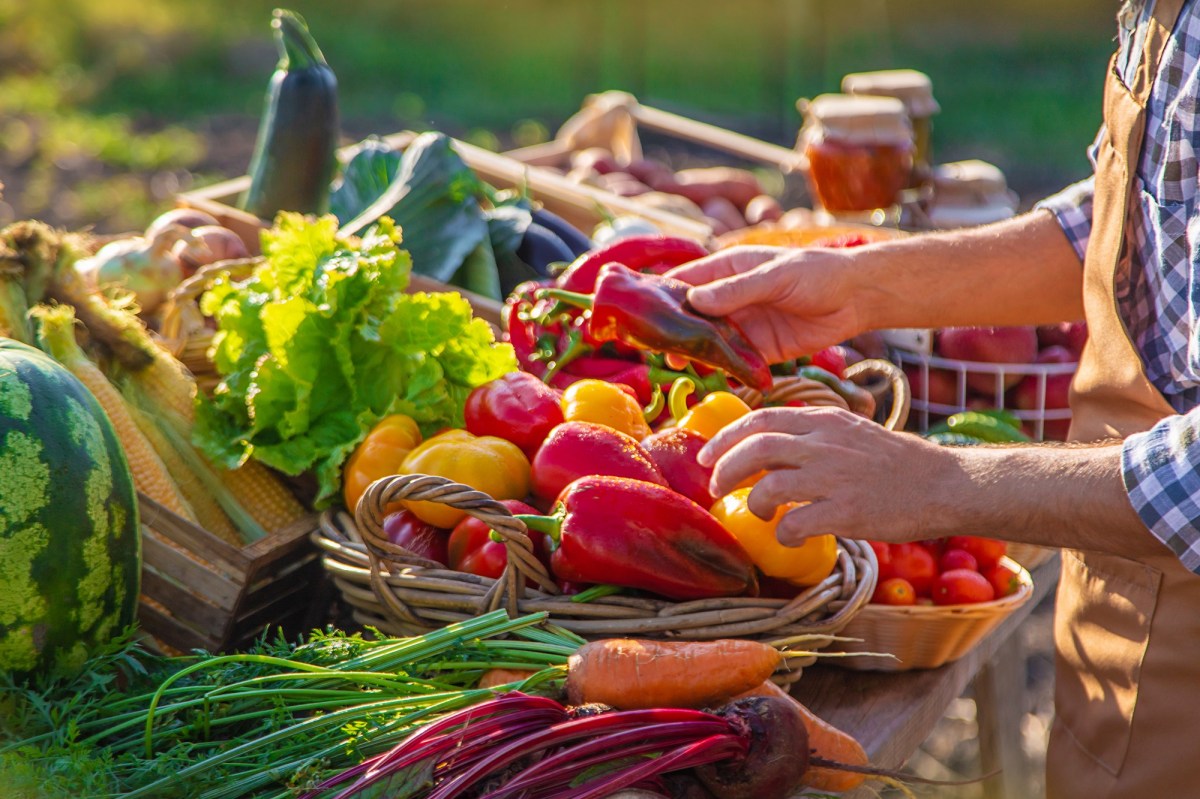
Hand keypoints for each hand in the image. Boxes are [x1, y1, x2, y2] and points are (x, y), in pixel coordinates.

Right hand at [667, 244, 866, 362]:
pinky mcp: (760, 349)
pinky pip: (736, 361)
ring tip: (680, 365)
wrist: (857, 298)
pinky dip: (725, 370)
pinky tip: (713, 378)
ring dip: (697, 353)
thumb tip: (695, 300)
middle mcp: (730, 298)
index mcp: (728, 269)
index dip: (663, 295)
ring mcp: (744, 324)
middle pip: (693, 316)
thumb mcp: (775, 276)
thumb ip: (737, 289)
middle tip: (658, 347)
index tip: (644, 311)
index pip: (686, 281)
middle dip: (676, 331)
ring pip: (710, 342)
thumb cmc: (818, 272)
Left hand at [698, 406, 952, 544]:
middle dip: (725, 471)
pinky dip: (783, 534)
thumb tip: (766, 448)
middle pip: (755, 449)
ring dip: (754, 505)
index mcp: (825, 420)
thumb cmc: (896, 462)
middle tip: (716, 489)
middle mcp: (825, 443)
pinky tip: (790, 539)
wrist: (944, 484)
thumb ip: (811, 435)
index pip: (761, 418)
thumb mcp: (850, 433)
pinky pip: (796, 524)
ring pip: (770, 487)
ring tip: (761, 514)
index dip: (726, 438)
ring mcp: (836, 477)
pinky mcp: (847, 512)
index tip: (706, 457)